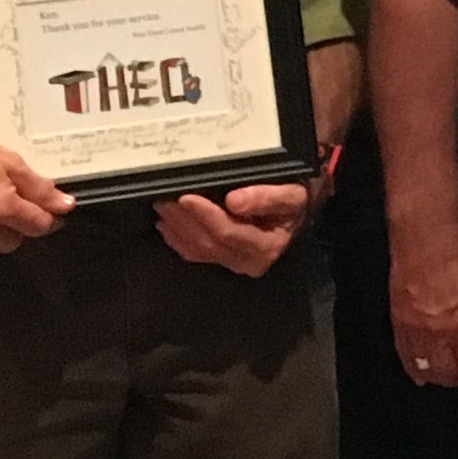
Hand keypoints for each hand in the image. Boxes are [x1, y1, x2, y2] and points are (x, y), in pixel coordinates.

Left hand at [157, 181, 312, 279]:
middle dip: (184, 220)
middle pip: (208, 243)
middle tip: (164, 197)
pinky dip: (176, 238)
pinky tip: (165, 223)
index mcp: (266, 247)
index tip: (186, 197)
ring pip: (197, 249)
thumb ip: (267, 197)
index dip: (206, 215)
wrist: (296, 212)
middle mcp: (248, 262)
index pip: (228, 232)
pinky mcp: (221, 261)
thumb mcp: (290, 194)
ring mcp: (233, 264)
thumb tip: (235, 201)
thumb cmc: (292, 201)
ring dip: (176, 228)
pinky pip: (193, 254)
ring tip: (162, 205)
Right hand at [390, 215, 457, 387]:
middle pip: (448, 374)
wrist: (426, 237)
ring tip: (447, 378)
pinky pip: (404, 354)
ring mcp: (415, 330)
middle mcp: (438, 335)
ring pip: (425, 368)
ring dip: (438, 378)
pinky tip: (419, 375)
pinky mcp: (397, 322)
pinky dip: (413, 368)